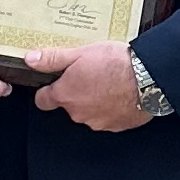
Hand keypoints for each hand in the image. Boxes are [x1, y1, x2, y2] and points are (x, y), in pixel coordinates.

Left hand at [26, 39, 149, 131]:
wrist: (148, 78)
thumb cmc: (116, 64)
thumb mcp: (80, 53)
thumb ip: (53, 58)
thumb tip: (31, 59)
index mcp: (65, 95)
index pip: (43, 101)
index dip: (48, 91)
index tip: (55, 83)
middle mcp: (78, 113)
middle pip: (68, 105)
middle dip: (76, 93)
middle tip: (90, 74)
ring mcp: (97, 122)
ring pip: (89, 112)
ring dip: (95, 101)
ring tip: (108, 82)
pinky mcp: (116, 126)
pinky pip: (108, 117)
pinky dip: (111, 108)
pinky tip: (120, 93)